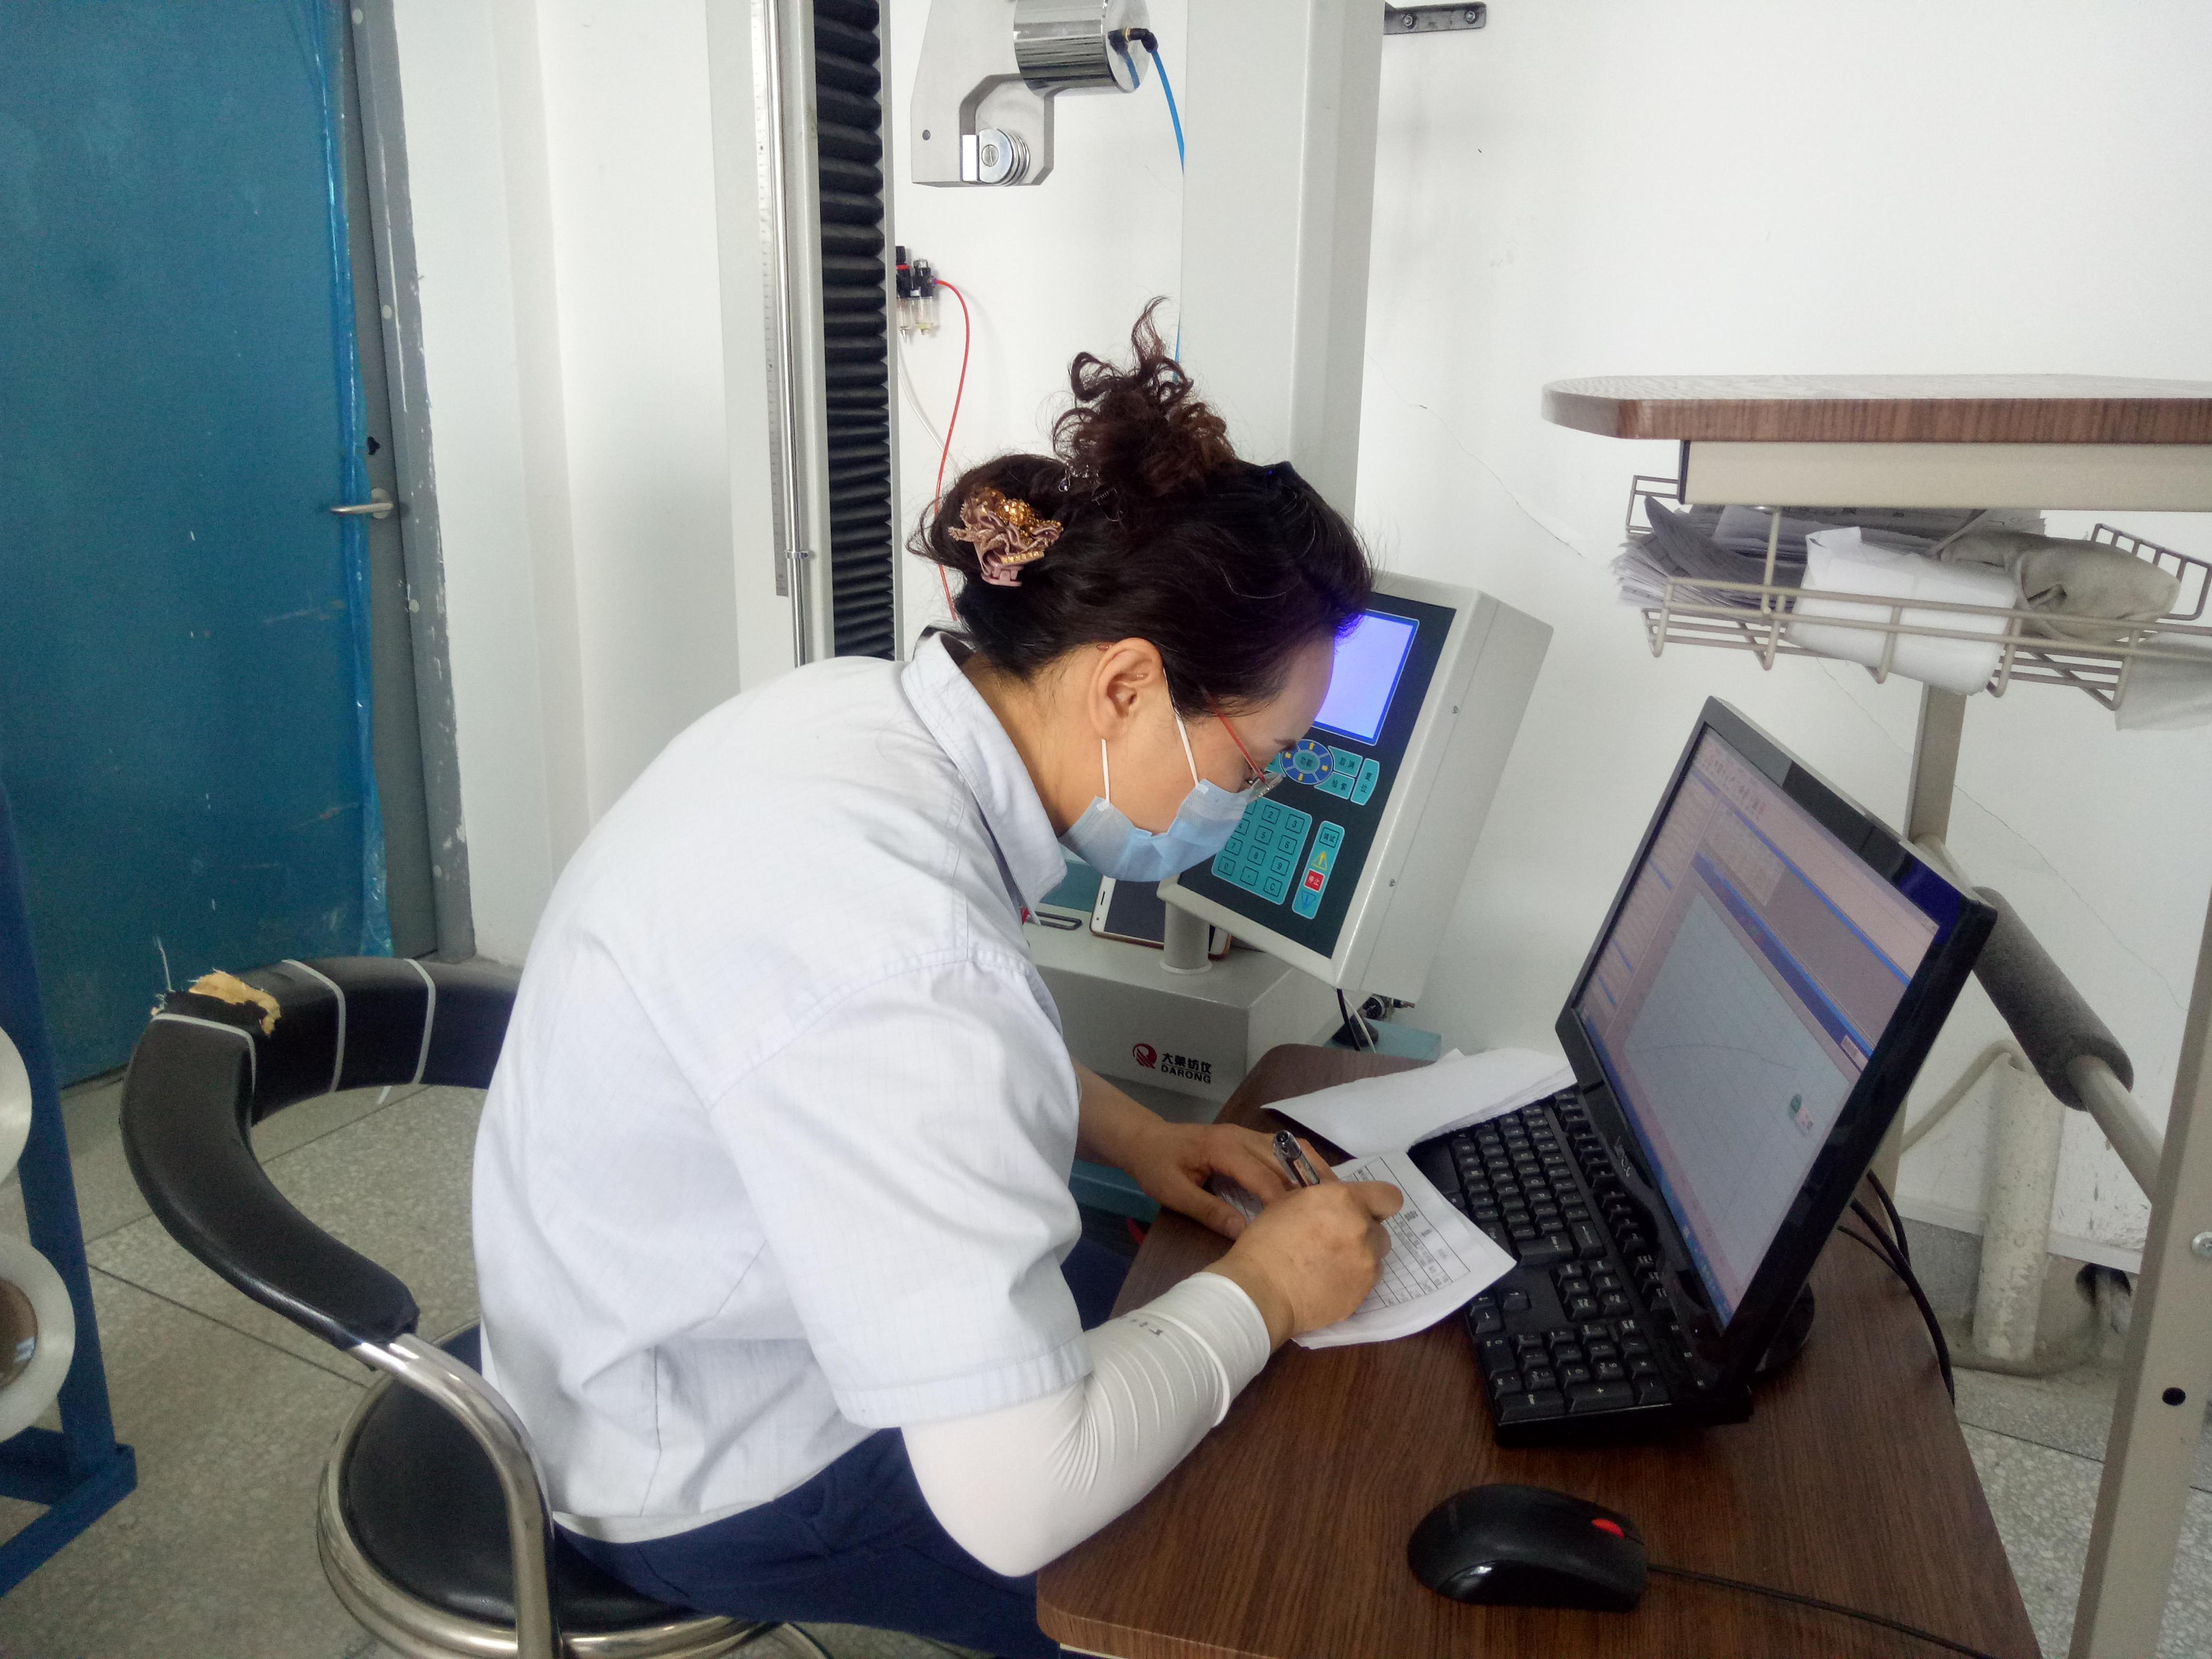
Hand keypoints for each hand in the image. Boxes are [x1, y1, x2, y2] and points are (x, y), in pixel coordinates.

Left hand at [1122, 1120, 1335, 1239]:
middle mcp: (1241, 1136)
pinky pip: (1283, 1149)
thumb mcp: (1175, 1194)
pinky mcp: (1248, 1139)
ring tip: (1333, 1199)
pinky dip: (1301, 1165)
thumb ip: (1210, 1212)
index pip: (1264, 1175)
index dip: (1284, 1200)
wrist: (1144, 1139)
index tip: (1304, 1225)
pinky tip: (1312, 1187)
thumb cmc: (1156, 1166)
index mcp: (1224, 1148)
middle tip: (1335, 1212)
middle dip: (1309, 1185)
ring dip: (1312, 1172)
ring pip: (1290, 1149)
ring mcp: (1246, 1134)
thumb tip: (1244, 1235)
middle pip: (1285, 1159)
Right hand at [1203, 1179, 1402, 1345]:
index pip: (1389, 1197)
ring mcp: (1366, 1266)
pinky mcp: (1362, 1294)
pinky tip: (1326, 1283)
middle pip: (1381, 1230)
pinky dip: (1351, 1281)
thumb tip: (1334, 1204)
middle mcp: (1363, 1231)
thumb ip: (1323, 1200)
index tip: (1364, 1210)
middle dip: (1363, 1233)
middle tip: (1337, 1241)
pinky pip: (1365, 1282)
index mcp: (1346, 1201)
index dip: (1378, 1203)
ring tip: (1330, 1265)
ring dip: (1360, 1258)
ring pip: (1375, 1258)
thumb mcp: (1290, 1203)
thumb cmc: (1267, 1241)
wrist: (1261, 1290)